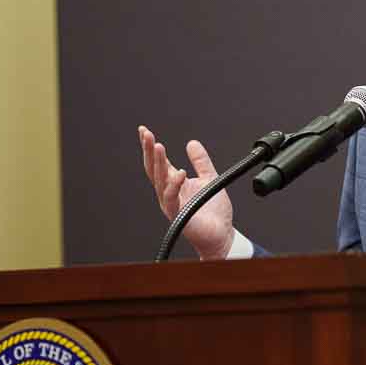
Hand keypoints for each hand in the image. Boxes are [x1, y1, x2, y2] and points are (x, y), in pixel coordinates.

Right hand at [138, 125, 235, 259]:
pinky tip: (180, 173)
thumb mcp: (210, 178)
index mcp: (174, 183)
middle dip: (149, 151)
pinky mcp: (178, 215)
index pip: (158, 162)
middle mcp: (169, 192)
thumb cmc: (214, 211)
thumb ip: (201, 161)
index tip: (144, 131)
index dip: (150, 147)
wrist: (222, 234)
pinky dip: (175, 185)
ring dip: (159, 163)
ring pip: (160, 181)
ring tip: (159, 146)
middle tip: (147, 134)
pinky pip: (172, 198)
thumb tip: (192, 143)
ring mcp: (171, 204)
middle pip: (154, 169)